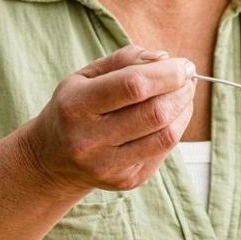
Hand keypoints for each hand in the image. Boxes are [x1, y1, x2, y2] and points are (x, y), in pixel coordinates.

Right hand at [20, 44, 195, 193]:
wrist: (52, 158)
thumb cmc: (76, 107)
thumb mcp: (86, 75)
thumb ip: (124, 60)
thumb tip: (164, 58)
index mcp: (76, 106)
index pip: (133, 86)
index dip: (167, 73)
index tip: (184, 64)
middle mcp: (89, 140)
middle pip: (155, 113)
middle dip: (181, 90)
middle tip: (188, 77)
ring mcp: (108, 165)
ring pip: (166, 136)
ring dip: (185, 109)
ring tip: (184, 93)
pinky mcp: (126, 181)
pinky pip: (164, 151)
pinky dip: (176, 127)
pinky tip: (172, 115)